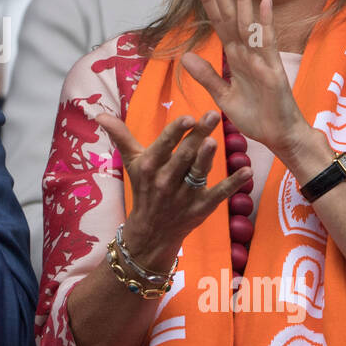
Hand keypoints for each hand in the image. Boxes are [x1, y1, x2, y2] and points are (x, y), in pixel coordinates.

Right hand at [95, 109, 251, 270]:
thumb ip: (120, 135)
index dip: (176, 131)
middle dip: (198, 135)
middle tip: (213, 115)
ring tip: (216, 142)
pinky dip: (234, 183)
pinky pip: (219, 194)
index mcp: (149, 166)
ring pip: (198, 173)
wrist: (150, 232)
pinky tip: (247, 171)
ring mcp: (184, 195)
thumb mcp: (131, 162)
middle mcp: (165, 181)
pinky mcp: (201, 208)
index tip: (187, 118)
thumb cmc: (143, 189)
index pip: (164, 145)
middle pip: (184, 155)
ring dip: (208, 158)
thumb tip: (98, 114)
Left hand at [181, 0, 315, 163]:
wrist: (280, 137)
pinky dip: (266, 24)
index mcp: (236, 57)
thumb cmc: (257, 116)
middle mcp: (249, 53)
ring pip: (250, 25)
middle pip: (232, 17)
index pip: (220, 24)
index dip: (210, 2)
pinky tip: (265, 3)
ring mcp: (263, 60)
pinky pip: (268, 45)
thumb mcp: (224, 97)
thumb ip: (208, 76)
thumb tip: (186, 56)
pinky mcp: (274, 72)